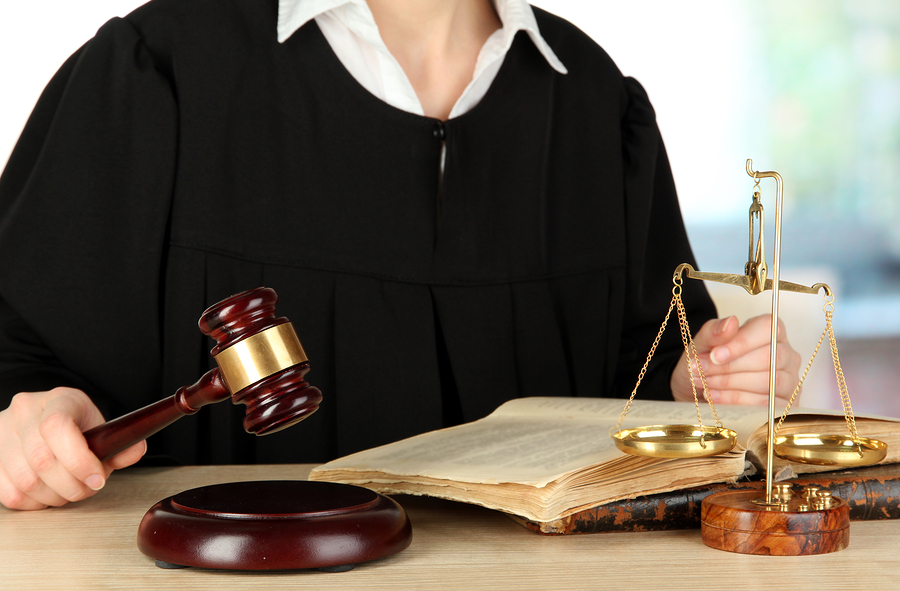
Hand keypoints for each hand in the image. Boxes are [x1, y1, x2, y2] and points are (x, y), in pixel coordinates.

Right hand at [0, 387, 145, 509]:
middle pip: (42, 460)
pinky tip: (49, 493)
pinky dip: (35, 502)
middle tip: (88, 488)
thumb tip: (135, 450)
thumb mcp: (101, 429)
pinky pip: (10, 494)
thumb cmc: (78, 427)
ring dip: (54, 496)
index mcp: (57, 399)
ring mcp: (2, 433)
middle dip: (72, 485)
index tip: (98, 478)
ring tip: (70, 490)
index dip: (79, 460)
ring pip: (26, 481)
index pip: (57, 427)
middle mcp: (24, 411)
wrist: (46, 422)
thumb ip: (121, 444)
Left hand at [670, 314, 801, 406]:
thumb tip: (730, 323)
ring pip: (768, 381)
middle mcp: (786, 355)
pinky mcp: (784, 405)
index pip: (767, 329)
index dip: (741, 343)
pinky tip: (715, 397)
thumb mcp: (702, 344)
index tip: (715, 355)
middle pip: (768, 357)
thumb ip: (713, 331)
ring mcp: (789, 381)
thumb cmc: (708, 364)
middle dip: (730, 367)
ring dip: (730, 384)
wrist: (697, 391)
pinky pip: (765, 404)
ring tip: (705, 383)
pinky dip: (735, 401)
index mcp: (770, 332)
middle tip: (703, 371)